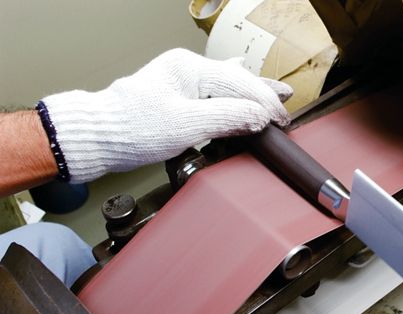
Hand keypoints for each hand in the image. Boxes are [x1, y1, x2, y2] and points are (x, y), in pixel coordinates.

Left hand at [39, 48, 291, 182]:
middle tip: (286, 104)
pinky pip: (214, 91)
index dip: (265, 103)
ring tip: (276, 92)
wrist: (98, 137)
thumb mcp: (187, 125)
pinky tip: (239, 85)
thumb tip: (258, 117)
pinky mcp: (177, 96)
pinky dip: (233, 94)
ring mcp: (181, 81)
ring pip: (228, 84)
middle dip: (264, 94)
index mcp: (190, 69)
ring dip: (252, 91)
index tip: (281, 120)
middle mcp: (187, 70)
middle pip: (237, 80)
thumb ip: (227, 118)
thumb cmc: (131, 128)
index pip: (240, 84)